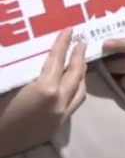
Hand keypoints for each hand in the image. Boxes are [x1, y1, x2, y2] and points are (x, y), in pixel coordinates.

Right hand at [0, 29, 86, 155]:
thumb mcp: (9, 83)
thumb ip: (25, 69)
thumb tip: (34, 54)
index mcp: (46, 89)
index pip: (58, 60)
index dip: (63, 43)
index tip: (70, 30)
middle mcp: (59, 102)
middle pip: (76, 74)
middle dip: (78, 57)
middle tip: (81, 43)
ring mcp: (61, 116)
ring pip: (80, 90)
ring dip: (81, 75)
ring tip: (79, 63)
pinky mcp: (57, 127)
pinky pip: (74, 104)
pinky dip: (76, 91)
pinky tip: (72, 85)